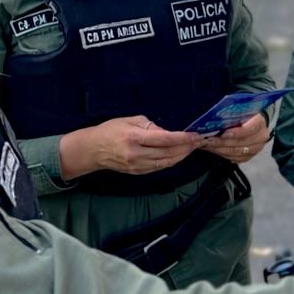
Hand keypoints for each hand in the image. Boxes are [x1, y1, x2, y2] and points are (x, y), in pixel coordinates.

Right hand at [58, 116, 201, 178]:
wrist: (93, 150)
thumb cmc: (111, 130)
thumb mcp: (129, 120)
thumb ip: (150, 126)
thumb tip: (168, 132)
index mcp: (134, 137)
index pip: (164, 139)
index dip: (183, 138)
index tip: (196, 135)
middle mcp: (137, 154)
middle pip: (169, 153)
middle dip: (187, 147)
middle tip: (200, 141)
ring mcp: (138, 166)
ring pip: (167, 163)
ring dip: (182, 156)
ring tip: (193, 147)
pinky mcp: (138, 173)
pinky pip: (160, 167)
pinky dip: (172, 161)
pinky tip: (179, 155)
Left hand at [200, 114, 269, 163]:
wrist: (251, 122)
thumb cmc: (243, 114)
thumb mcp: (239, 109)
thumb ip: (231, 113)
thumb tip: (215, 115)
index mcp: (259, 123)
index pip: (250, 128)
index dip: (237, 132)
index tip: (223, 133)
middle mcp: (260, 137)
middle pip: (240, 142)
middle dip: (221, 142)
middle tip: (207, 139)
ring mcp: (255, 149)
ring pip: (235, 152)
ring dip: (218, 148)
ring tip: (205, 144)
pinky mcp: (247, 157)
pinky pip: (233, 158)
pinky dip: (221, 154)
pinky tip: (211, 148)